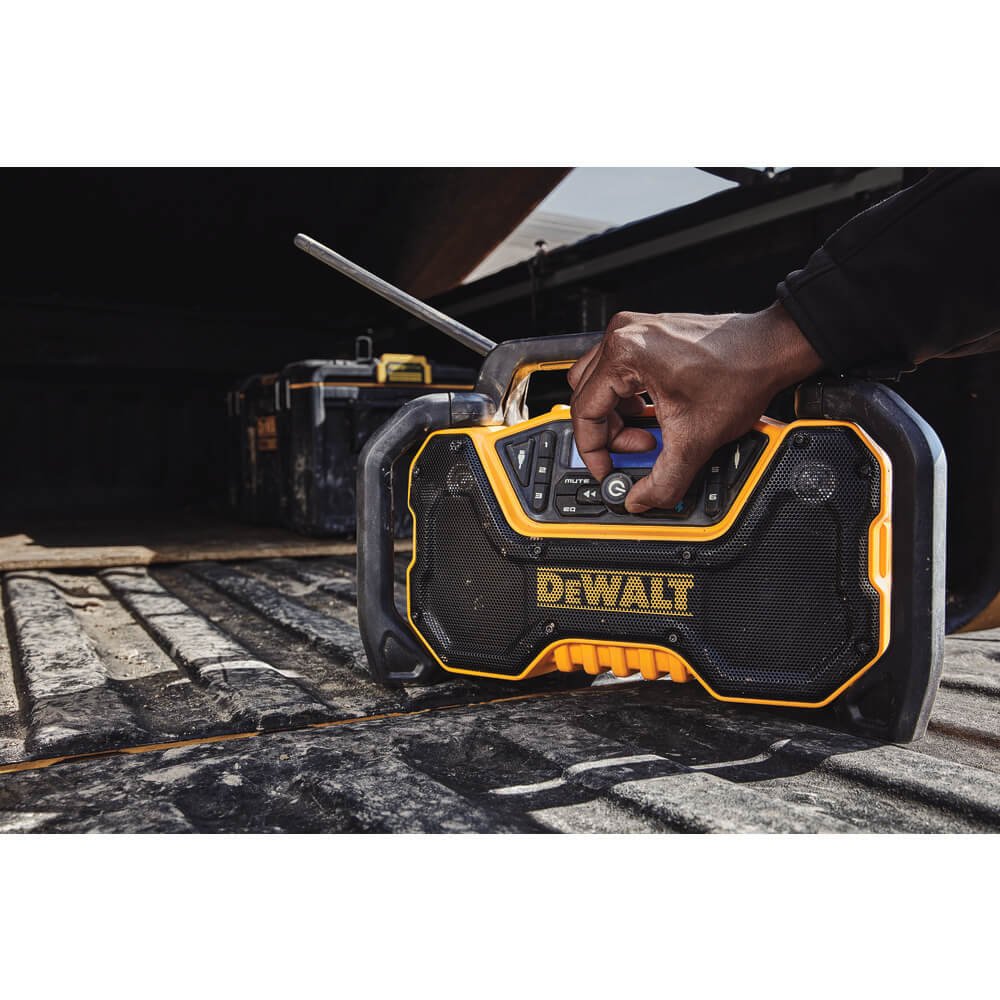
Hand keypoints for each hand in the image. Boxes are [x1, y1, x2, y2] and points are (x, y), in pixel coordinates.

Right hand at [567, 303, 822, 512]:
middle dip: (609, 433)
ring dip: (616, 416)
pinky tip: (654, 414)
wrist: (771, 350)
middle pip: (586, 396)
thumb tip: (640, 500)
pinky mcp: (647, 336)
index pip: (584, 411)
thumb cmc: (741, 374)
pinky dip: (628, 398)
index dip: (593, 450)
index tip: (606, 469)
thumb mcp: (695, 440)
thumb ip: (662, 480)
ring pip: (598, 383)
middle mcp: (623, 336)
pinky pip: (619, 372)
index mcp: (624, 355)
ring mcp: (634, 332)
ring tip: (649, 433)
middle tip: (637, 451)